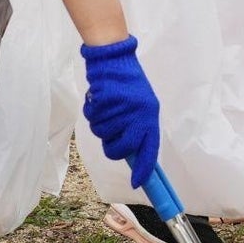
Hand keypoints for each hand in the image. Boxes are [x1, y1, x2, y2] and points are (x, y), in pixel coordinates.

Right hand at [80, 35, 159, 187]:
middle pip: (122, 148)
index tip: (138, 183)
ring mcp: (123, 107)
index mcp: (150, 116)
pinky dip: (92, 111)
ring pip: (104, 134)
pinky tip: (99, 99)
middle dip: (112, 147)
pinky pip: (94, 118)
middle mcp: (139, 113)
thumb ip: (138, 129)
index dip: (144, 169)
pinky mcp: (107, 99)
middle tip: (110, 134)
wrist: (114, 59)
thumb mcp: (141, 106)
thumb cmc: (127, 85)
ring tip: (107, 107)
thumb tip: (133, 156)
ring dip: (100, 124)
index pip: (150, 149)